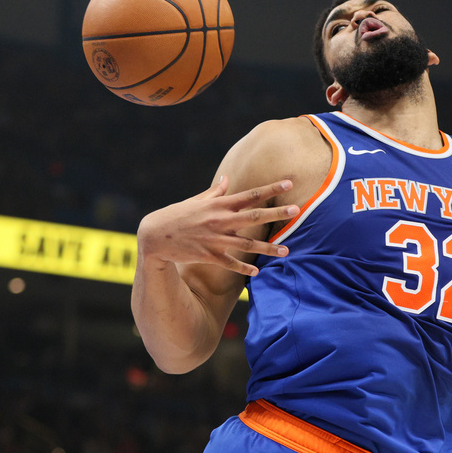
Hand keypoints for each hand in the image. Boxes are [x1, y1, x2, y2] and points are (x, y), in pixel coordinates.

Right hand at [137, 175, 299, 275]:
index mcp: (219, 205)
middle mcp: (220, 220)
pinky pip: (230, 263)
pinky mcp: (209, 255)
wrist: (154, 236)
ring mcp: (215, 239)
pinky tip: (258, 273)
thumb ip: (215, 192)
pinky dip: (244, 269)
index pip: (250, 194)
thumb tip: (226, 179)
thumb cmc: (176, 215)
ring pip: (247, 244)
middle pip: (254, 216)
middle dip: (276, 213)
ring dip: (268, 248)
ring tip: (287, 251)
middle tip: (297, 210)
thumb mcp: (196, 201)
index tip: (289, 182)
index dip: (271, 188)